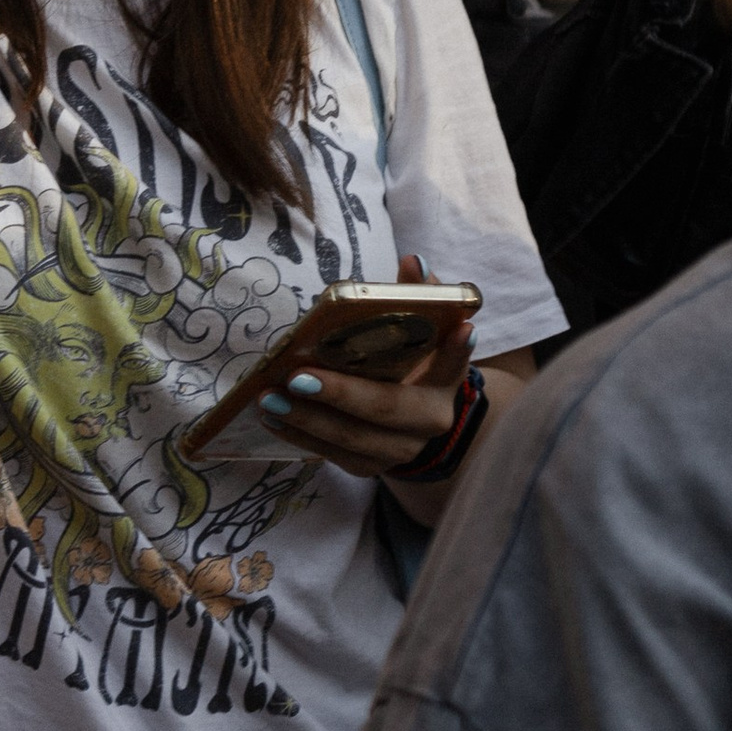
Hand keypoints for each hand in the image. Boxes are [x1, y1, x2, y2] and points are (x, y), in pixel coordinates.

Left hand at [258, 314, 472, 480]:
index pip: (454, 363)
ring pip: (352, 439)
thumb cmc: (407, 361)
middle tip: (297, 377)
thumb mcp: (419, 332)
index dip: (457, 350)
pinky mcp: (368, 468)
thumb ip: (418, 297)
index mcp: (444, 383)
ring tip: (268, 397)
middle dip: (340, 393)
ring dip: (307, 419)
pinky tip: (271, 416)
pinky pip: (332, 456)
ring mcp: (398, 451)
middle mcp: (428, 422)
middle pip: (385, 408)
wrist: (407, 421)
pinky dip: (299, 435)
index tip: (463, 329)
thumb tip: (414, 262)